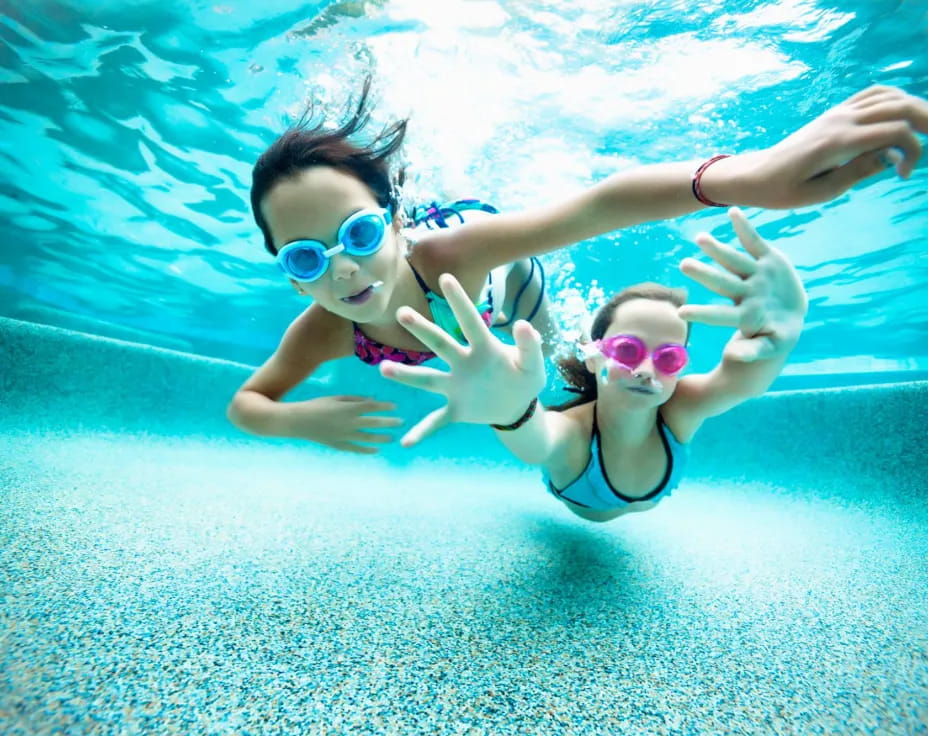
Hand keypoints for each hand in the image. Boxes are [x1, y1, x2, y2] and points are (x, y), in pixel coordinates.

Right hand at [284, 395, 401, 453]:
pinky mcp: (338, 445)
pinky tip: (376, 450)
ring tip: (392, 437)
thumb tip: (372, 401)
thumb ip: (354, 399)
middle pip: (374, 422)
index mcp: (348, 408)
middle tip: (400, 422)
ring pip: (368, 438)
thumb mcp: (335, 398)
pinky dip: (367, 450)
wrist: (297, 421)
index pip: (372, 407)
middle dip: (389, 422)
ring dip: (382, 437)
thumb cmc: (316, 405)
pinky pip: (356, 449)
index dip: (385, 406)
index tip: (395, 406)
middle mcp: (348, 422)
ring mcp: (344, 435)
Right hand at [379, 273, 546, 446]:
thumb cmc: (523, 379)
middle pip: (440, 344)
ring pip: (428, 379)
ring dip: (407, 375)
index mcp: (483, 348)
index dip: (459, 301)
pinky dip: (422, 431)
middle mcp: (463, 363)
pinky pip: (436, 420)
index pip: (469, 321)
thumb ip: (530, 345)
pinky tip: (406, 441)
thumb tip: (524, 324)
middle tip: (403, 313)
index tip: (445, 278)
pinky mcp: (455, 409)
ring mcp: (455, 387)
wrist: (516, 407)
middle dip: (422, 330)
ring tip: (384, 369)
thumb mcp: (533, 364)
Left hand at [679, 208, 807, 361]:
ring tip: (699, 237)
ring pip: (734, 260)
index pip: (720, 315)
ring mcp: (756, 275)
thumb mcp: (770, 346)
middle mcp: (746, 292)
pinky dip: (745, 228)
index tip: (680, 312)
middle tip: (683, 264)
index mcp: (745, 315)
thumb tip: (734, 355)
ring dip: (718, 249)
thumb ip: (754, 350)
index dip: (703, 314)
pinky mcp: (769, 260)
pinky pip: (755, 242)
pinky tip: (732, 212)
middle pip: (722, 283)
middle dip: (704, 274)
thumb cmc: (776, 336)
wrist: (790, 317)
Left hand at [709, 85, 927, 208]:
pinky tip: (903, 117)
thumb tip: (893, 156)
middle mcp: (840, 120)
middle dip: (926, 122)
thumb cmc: (783, 191)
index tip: (903, 176)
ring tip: (924, 132)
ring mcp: (837, 112)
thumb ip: (859, 172)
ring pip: (889, 95)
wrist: (755, 174)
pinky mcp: (835, 112)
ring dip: (914, 108)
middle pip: (899, 107)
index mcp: (838, 142)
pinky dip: (895, 99)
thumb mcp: (822, 192)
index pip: (894, 132)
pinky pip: (872, 94)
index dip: (913, 152)